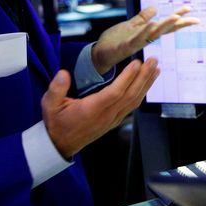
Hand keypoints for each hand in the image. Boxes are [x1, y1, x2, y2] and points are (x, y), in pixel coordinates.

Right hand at [42, 58, 158, 157]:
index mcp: (92, 110)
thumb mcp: (49, 105)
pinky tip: (146, 84)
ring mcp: (112, 119)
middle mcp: (106, 115)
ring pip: (134, 101)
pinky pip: (131, 106)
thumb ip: (56, 89)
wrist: (60, 144)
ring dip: (146, 84)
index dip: (127, 78)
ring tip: (155, 68)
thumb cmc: (56, 122)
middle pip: (130, 95)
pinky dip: (141, 93)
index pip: (115, 93)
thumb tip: (63, 74)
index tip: (137, 63)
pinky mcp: (114, 121)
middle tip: (153, 60)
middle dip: (143, 77)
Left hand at [90, 6, 198, 71]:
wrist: (99, 54)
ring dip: (165, 26)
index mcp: (146, 33)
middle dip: (178, 24)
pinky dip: (144, 33)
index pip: (165, 25)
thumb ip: (142, 18)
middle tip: (193, 19)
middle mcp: (144, 39)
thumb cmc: (114, 41)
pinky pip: (136, 39)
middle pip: (164, 30)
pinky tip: (151, 25)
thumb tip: (156, 8)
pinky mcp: (124, 47)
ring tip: (175, 17)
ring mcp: (135, 43)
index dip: (178, 17)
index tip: (190, 10)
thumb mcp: (130, 25)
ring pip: (153, 34)